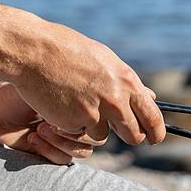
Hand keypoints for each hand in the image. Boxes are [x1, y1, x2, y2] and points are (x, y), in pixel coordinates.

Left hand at [0, 80, 105, 163]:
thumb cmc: (19, 88)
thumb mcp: (52, 85)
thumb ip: (79, 93)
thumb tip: (101, 102)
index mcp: (82, 103)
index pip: (105, 117)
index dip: (96, 118)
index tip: (77, 107)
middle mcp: (77, 122)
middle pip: (98, 137)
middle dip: (78, 130)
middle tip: (55, 119)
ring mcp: (65, 140)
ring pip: (83, 152)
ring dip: (62, 141)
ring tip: (40, 128)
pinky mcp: (50, 154)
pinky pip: (63, 160)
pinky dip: (49, 149)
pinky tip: (32, 137)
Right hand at [9, 21, 165, 146]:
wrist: (34, 52)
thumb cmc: (69, 51)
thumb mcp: (106, 60)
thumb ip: (127, 83)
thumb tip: (149, 96)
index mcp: (127, 82)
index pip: (153, 117)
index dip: (156, 133)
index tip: (154, 139)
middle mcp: (116, 100)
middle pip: (133, 135)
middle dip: (129, 136)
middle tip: (119, 130)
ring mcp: (95, 113)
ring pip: (102, 136)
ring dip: (94, 127)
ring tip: (78, 103)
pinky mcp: (74, 123)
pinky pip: (78, 133)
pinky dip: (72, 125)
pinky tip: (62, 104)